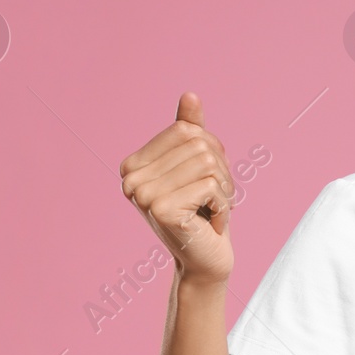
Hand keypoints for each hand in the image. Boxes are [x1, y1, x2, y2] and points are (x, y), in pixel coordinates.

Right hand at [118, 92, 235, 285]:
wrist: (205, 260)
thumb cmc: (202, 212)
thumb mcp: (197, 167)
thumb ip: (190, 132)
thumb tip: (190, 94)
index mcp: (133, 164)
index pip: (186, 130)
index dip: (211, 150)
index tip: (206, 180)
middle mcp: (131, 178)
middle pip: (199, 145)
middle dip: (220, 171)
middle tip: (212, 200)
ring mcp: (143, 194)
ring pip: (208, 163)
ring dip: (223, 189)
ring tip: (212, 210)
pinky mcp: (162, 210)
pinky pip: (212, 186)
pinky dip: (224, 206)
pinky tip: (211, 224)